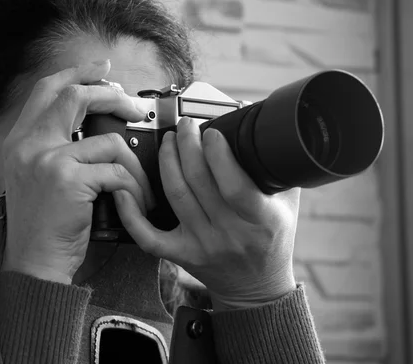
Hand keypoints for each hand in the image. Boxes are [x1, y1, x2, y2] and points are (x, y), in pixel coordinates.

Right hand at [1, 59, 153, 283]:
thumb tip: (96, 128)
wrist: (34, 263)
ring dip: (133, 164)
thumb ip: (55, 149)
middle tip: (134, 108)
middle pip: (74, 96)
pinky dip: (133, 188)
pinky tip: (133, 203)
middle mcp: (28, 144)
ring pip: (108, 142)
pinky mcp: (67, 178)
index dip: (75, 72)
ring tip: (139, 185)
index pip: (46, 90)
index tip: (101, 69)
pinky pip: (116, 172)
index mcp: (20, 141)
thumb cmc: (43, 226)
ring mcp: (46, 159)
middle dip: (111, 95)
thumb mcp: (37, 179)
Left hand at [113, 116, 299, 310]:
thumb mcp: (288, 205)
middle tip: (186, 126)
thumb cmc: (273, 240)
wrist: (256, 287)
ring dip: (168, 161)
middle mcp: (230, 233)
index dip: (219, 156)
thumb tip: (263, 128)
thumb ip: (278, 170)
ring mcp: (202, 244)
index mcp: (261, 220)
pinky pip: (149, 236)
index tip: (211, 131)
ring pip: (176, 196)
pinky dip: (132, 214)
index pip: (236, 186)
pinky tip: (125, 189)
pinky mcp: (181, 254)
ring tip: (169, 140)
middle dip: (188, 145)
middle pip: (200, 183)